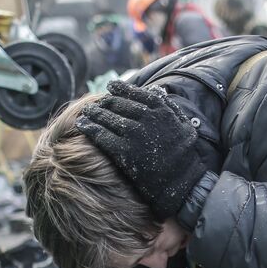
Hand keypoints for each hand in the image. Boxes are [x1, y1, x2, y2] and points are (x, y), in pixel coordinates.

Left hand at [76, 80, 207, 219]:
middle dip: (104, 102)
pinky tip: (81, 125)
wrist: (182, 181)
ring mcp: (134, 134)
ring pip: (108, 118)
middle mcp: (146, 118)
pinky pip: (102, 136)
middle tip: (95, 103)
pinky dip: (90, 128)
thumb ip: (170, 105)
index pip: (136, 93)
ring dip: (94, 113)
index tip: (111, 86)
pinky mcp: (124, 151)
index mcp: (161, 109)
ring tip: (86, 112)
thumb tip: (156, 89)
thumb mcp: (184, 124)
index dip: (121, 89)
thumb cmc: (184, 153)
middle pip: (118, 104)